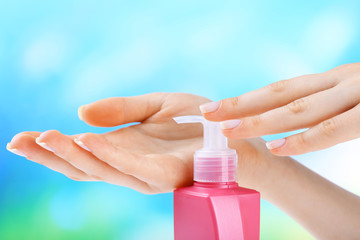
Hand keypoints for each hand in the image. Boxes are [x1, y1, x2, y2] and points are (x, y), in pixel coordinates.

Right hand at [7, 93, 272, 193]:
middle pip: (84, 167)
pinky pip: (134, 168)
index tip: (23, 137)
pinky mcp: (168, 176)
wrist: (232, 133)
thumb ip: (121, 109)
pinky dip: (111, 156)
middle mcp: (131, 167)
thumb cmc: (195, 122)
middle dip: (51, 156)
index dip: (51, 148)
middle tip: (20, 141)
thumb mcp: (154, 105)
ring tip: (47, 138)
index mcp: (125, 150)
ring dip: (74, 156)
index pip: (81, 153)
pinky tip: (89, 142)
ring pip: (104, 170)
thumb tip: (79, 113)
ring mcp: (148, 175)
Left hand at [200, 63, 359, 155]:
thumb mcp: (354, 98)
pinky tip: (275, 148)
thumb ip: (327, 108)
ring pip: (299, 110)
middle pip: (280, 94)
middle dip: (240, 106)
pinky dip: (303, 141)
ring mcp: (356, 95)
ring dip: (260, 121)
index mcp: (332, 81)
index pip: (282, 90)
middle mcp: (340, 82)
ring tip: (229, 130)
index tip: (215, 108)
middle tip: (207, 113)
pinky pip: (333, 130)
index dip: (246, 100)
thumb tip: (295, 123)